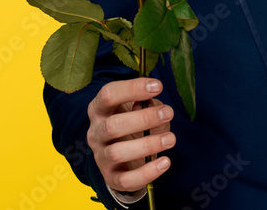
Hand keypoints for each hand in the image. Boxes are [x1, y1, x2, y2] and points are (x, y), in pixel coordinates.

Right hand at [87, 78, 175, 192]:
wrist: (123, 157)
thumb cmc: (133, 124)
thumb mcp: (139, 110)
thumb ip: (147, 105)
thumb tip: (155, 105)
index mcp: (99, 109)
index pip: (108, 94)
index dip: (132, 88)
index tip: (158, 86)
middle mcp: (95, 132)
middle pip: (112, 125)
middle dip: (143, 118)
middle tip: (168, 112)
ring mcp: (101, 156)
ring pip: (117, 153)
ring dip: (147, 144)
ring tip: (170, 138)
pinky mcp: (110, 177)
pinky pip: (125, 180)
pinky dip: (147, 173)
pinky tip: (165, 162)